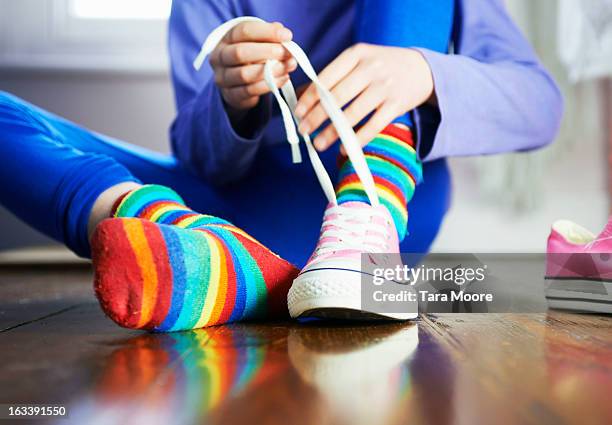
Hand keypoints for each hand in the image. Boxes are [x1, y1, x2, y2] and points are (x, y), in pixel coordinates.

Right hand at [210, 21, 296, 113]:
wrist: (237, 82)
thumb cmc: (251, 56)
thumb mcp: (258, 41)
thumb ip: (269, 36)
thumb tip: (284, 35)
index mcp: (226, 38)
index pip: (244, 31)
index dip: (267, 32)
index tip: (287, 36)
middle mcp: (220, 57)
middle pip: (240, 52)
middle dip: (268, 52)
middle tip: (287, 53)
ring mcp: (223, 78)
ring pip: (245, 74)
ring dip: (271, 70)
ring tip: (288, 66)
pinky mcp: (231, 95)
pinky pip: (250, 91)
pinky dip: (269, 85)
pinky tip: (283, 78)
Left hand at [294, 43, 434, 151]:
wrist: (422, 68)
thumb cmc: (382, 67)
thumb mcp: (360, 60)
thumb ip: (336, 75)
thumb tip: (305, 99)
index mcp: (356, 54)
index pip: (327, 77)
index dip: (310, 97)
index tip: (298, 112)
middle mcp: (371, 68)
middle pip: (337, 97)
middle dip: (316, 117)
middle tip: (303, 131)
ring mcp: (386, 87)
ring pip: (353, 114)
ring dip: (333, 132)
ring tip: (319, 144)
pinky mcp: (397, 104)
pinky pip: (373, 126)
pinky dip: (357, 140)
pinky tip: (344, 149)